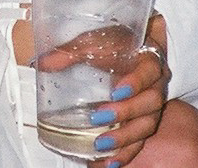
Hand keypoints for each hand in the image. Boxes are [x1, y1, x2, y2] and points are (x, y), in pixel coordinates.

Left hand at [38, 12, 169, 166]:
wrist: (135, 50)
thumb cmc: (116, 44)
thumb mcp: (95, 41)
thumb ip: (71, 52)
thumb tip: (42, 63)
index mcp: (147, 63)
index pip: (148, 73)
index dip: (136, 82)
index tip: (118, 90)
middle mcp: (154, 87)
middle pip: (150, 104)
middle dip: (125, 114)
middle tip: (99, 118)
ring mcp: (150, 107)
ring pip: (146, 127)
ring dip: (124, 139)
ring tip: (102, 147)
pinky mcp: (141, 122)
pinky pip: (138, 142)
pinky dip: (124, 154)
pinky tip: (108, 164)